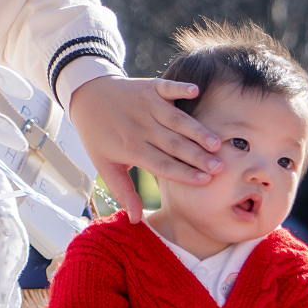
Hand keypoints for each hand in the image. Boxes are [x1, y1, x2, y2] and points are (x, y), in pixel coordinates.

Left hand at [67, 75, 223, 223]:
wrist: (87, 96)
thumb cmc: (98, 135)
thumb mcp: (105, 165)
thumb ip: (123, 191)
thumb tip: (135, 221)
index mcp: (131, 148)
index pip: (162, 164)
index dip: (184, 173)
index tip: (205, 182)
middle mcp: (141, 127)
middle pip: (174, 144)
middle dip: (198, 156)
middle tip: (220, 168)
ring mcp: (146, 105)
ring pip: (176, 120)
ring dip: (196, 130)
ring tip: (216, 143)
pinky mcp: (150, 87)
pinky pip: (167, 88)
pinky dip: (180, 88)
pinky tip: (195, 91)